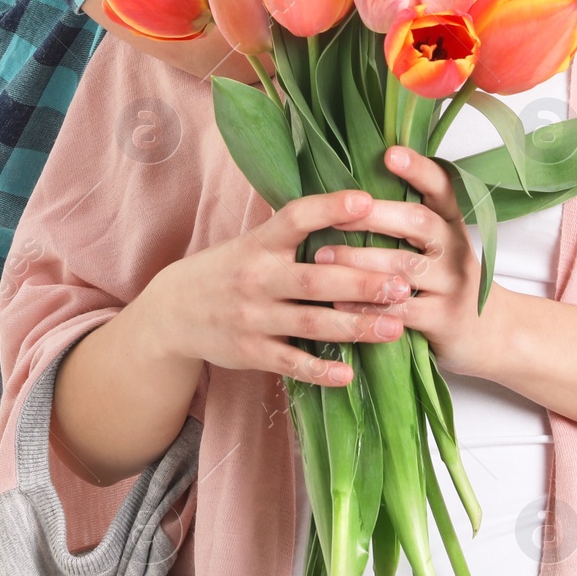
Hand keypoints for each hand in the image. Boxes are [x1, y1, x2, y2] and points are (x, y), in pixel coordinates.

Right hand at [146, 189, 410, 385]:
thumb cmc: (228, 270)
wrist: (173, 313)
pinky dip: (319, 370)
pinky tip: (349, 374)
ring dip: (355, 325)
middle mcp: (256, 278)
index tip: (367, 201)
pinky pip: (290, 362)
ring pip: (310, 323)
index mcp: (259, 243)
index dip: (330, 208)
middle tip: (403, 284)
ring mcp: (253, 317)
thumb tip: (356, 208)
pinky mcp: (251, 352)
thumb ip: (294, 232)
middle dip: (361, 282)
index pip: (296, 218)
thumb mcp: (252, 241)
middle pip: (314, 279)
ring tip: (395, 326)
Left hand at [311, 146, 509, 378]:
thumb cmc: (446, 280)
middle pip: (418, 221)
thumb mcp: (439, 245)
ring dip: (359, 261)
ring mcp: (452, 283)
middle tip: (335, 214)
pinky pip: (400, 310)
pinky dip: (367, 306)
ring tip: (321, 257)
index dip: (418, 169)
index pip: (441, 187)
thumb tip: (346, 194)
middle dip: (374, 215)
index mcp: (450, 221)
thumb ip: (406, 221)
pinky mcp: (444, 319)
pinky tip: (339, 303)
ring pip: (404, 267)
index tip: (390, 154)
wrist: (489, 335)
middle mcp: (456, 247)